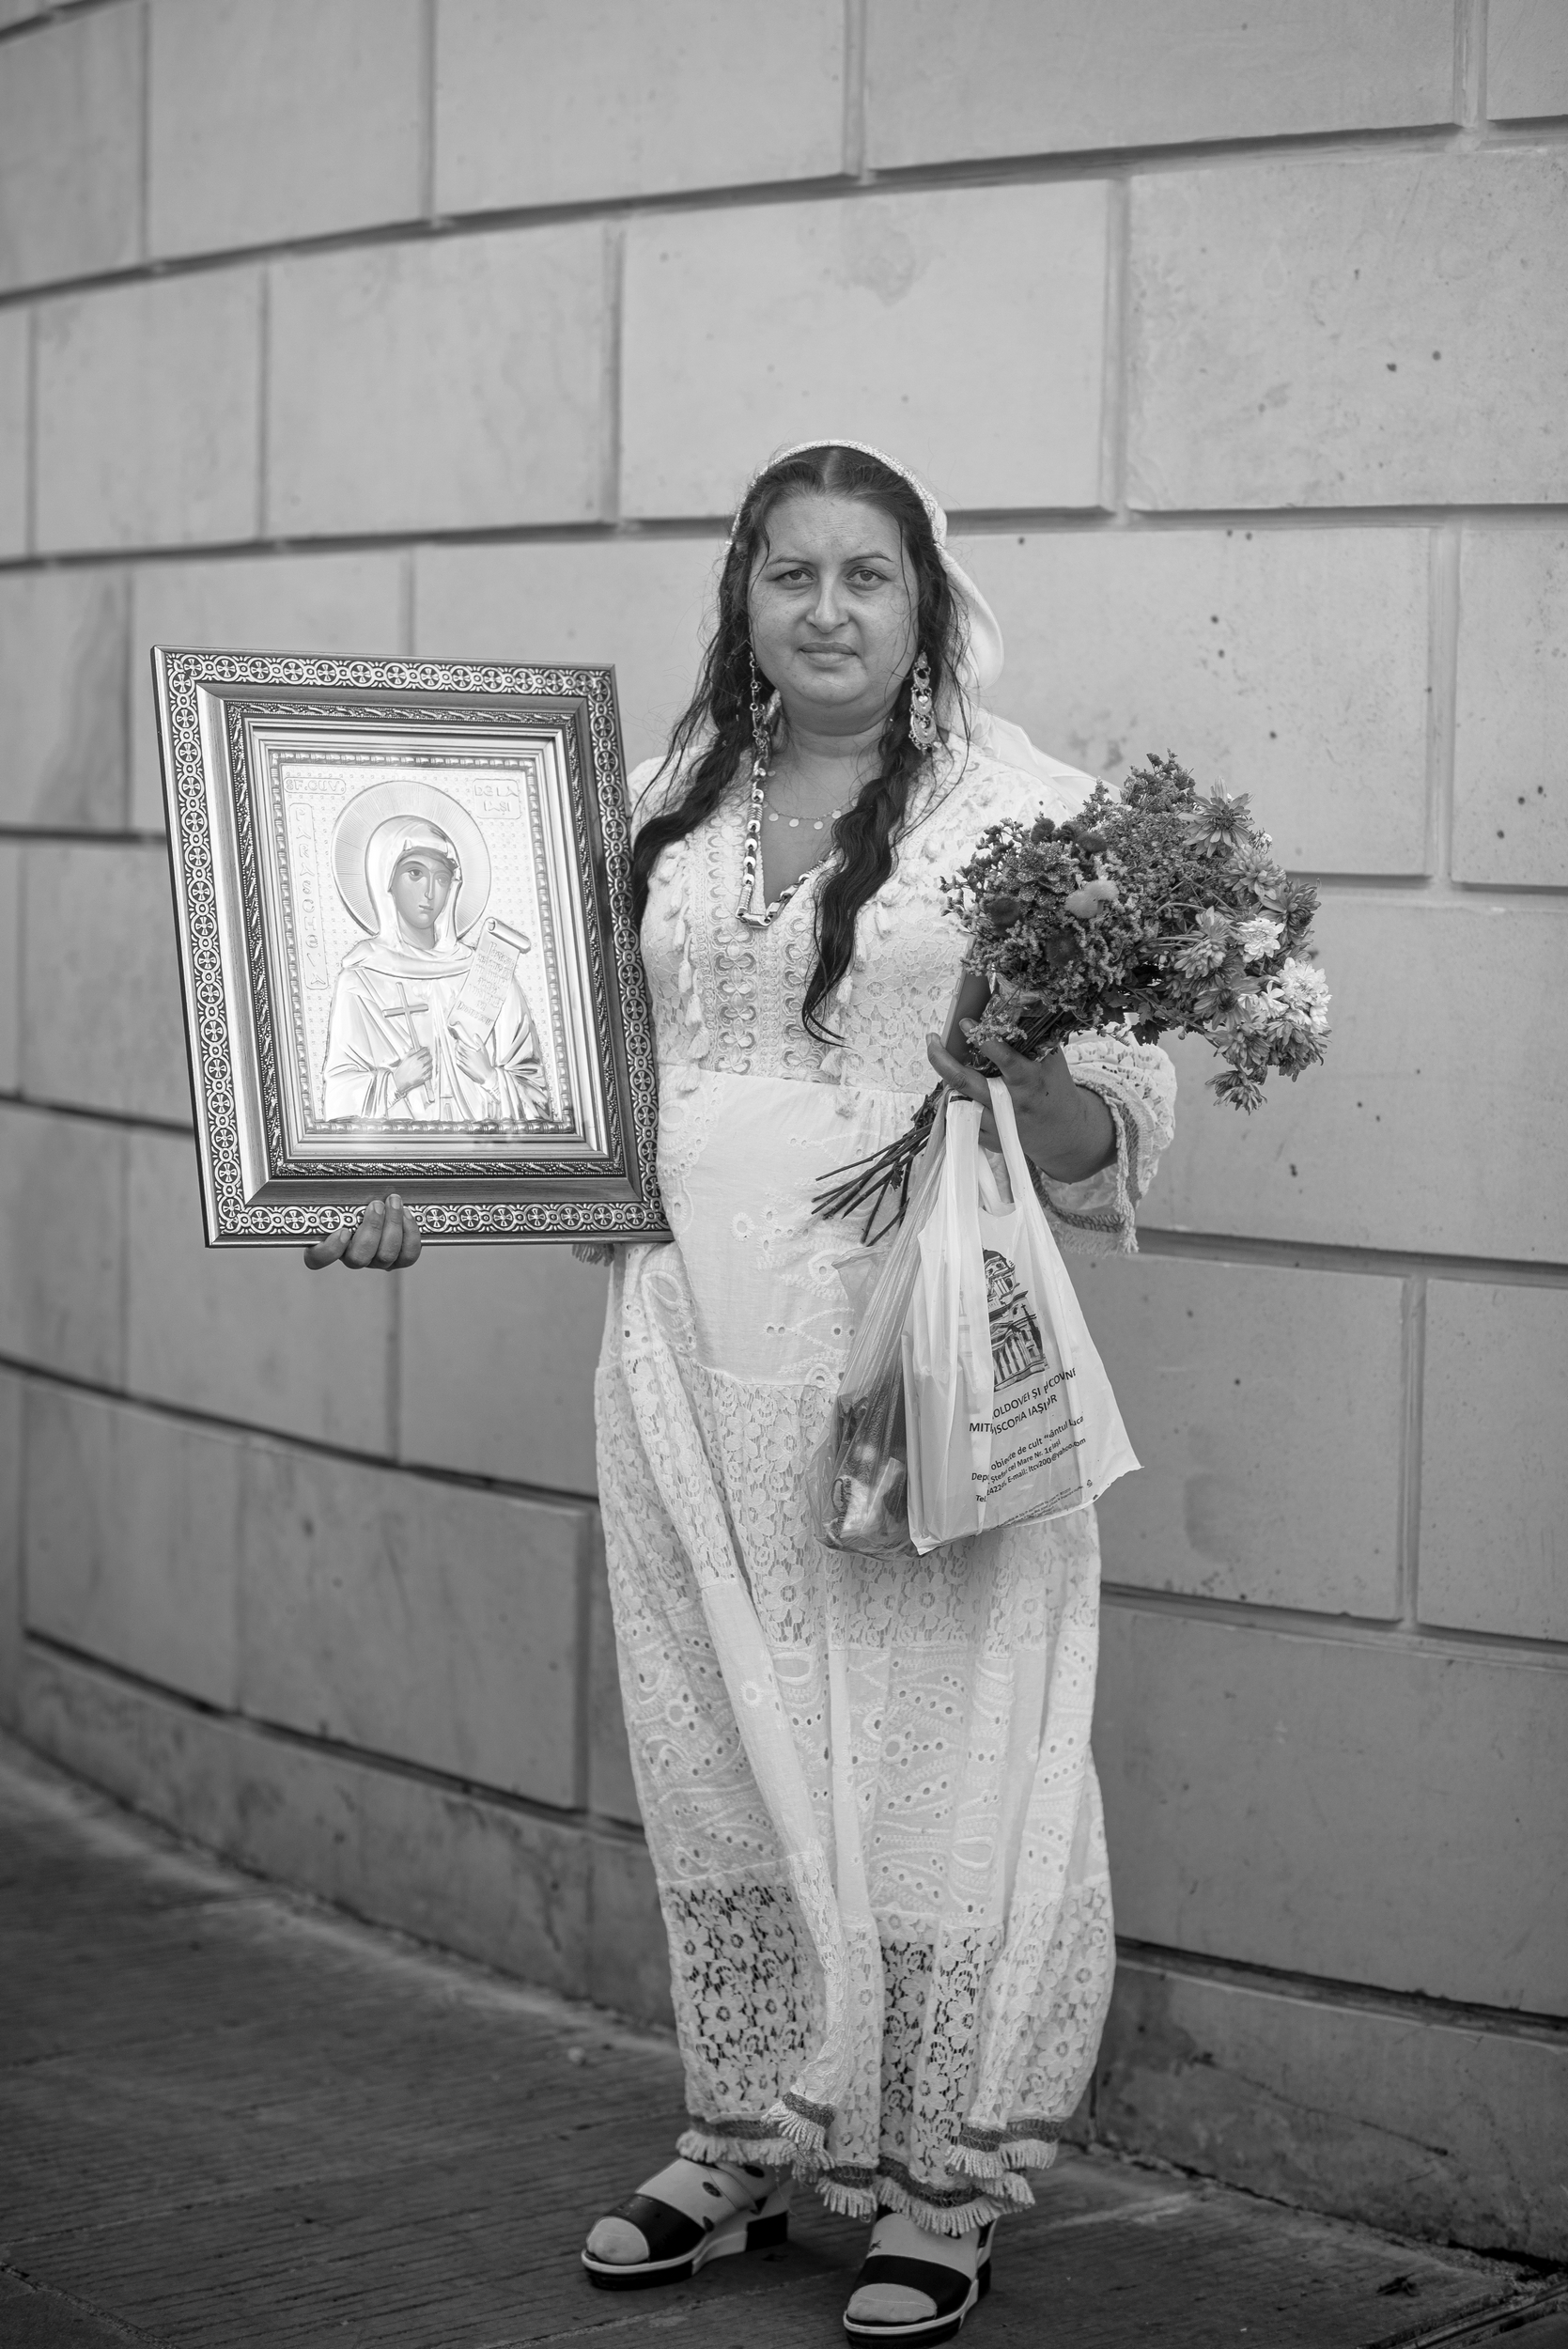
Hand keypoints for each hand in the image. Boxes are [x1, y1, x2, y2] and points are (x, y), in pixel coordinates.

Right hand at [304, 1193, 422, 1271]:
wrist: (382, 1205)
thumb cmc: (355, 1198)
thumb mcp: (341, 1192)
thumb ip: (335, 1190)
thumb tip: (332, 1169)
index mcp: (328, 1244)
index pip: (318, 1258)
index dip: (330, 1249)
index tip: (342, 1230)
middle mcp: (352, 1257)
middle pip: (359, 1257)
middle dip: (372, 1229)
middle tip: (376, 1204)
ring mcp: (376, 1261)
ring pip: (385, 1256)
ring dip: (392, 1226)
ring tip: (393, 1202)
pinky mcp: (399, 1259)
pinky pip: (408, 1256)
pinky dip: (410, 1234)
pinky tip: (406, 1213)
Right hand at [392, 1046, 431, 1098]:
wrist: (400, 1081)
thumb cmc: (401, 1071)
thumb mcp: (405, 1059)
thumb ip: (411, 1052)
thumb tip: (416, 1049)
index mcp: (414, 1058)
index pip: (424, 1051)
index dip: (426, 1050)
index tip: (426, 1050)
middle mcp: (419, 1064)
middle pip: (429, 1057)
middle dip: (429, 1056)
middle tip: (427, 1056)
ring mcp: (422, 1071)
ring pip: (431, 1064)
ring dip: (429, 1063)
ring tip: (426, 1063)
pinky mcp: (424, 1077)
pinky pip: (430, 1072)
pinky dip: (429, 1070)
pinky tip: (426, 1069)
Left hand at [452, 1034, 495, 1085]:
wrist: (485, 1075)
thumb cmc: (485, 1064)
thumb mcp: (484, 1051)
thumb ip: (479, 1042)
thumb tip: (475, 1036)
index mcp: (471, 1053)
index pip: (461, 1045)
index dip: (459, 1041)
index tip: (459, 1039)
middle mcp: (466, 1058)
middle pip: (458, 1049)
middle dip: (456, 1045)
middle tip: (457, 1043)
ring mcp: (464, 1063)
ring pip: (456, 1055)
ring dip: (456, 1051)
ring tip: (457, 1048)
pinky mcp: (463, 1068)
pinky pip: (457, 1062)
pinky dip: (456, 1058)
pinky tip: (458, 1056)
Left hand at [926, 1031, 1115, 1183]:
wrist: (1063, 1131)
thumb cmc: (1054, 1088)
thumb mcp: (1051, 1061)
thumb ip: (1031, 1040)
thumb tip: (1006, 1009)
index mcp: (1029, 1080)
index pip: (1004, 1059)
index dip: (983, 1039)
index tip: (964, 1022)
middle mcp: (1010, 1103)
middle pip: (964, 1081)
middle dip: (941, 1058)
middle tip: (932, 1039)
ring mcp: (997, 1124)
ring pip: (957, 1100)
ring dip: (946, 1077)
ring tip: (941, 1057)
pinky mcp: (989, 1139)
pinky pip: (962, 1117)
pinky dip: (956, 1099)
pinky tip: (957, 1086)